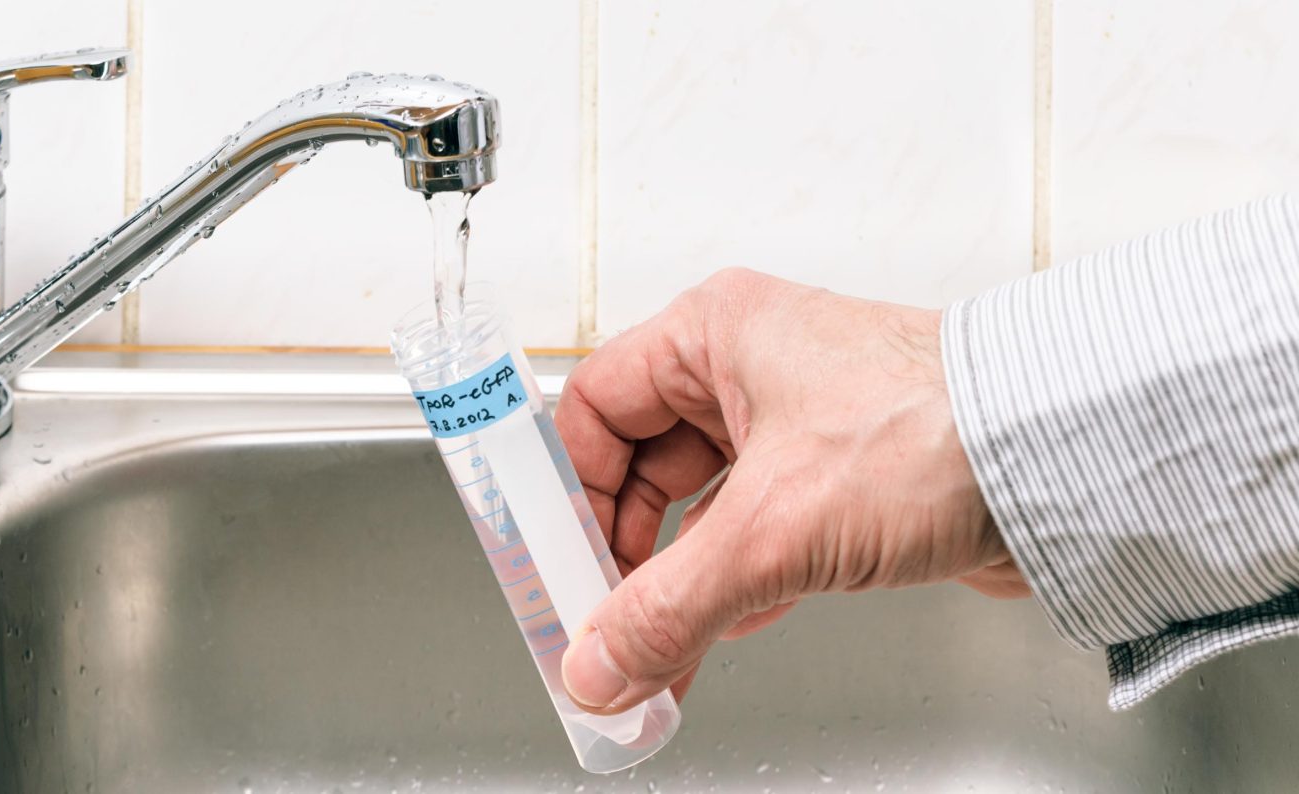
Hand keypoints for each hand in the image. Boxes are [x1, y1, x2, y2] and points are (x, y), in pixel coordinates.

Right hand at [555, 268, 1027, 714]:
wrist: (1067, 461)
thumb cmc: (939, 429)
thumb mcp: (773, 527)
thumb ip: (668, 605)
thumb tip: (601, 662)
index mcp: (715, 333)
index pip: (594, 408)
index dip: (567, 491)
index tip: (554, 564)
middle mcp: (751, 368)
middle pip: (640, 465)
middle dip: (623, 552)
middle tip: (605, 621)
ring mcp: (798, 424)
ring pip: (700, 507)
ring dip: (679, 580)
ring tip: (659, 648)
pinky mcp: (841, 476)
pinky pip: (756, 532)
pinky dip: (734, 583)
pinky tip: (724, 630)